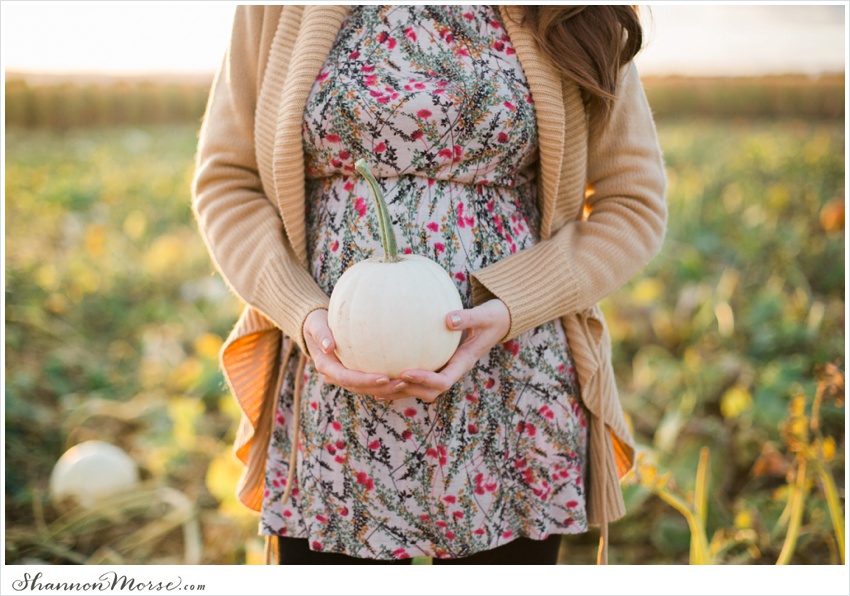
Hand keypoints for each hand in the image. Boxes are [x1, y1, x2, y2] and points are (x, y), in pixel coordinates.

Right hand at [302, 309, 407, 397]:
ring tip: (407, 384)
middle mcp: (335, 376)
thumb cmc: (316, 323)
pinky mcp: (353, 374)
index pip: (347, 378)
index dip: (365, 380)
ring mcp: (344, 377)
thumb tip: (328, 346)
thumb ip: (321, 334)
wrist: (315, 328)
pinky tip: (402, 381)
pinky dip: (384, 385)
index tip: (384, 378)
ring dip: (386, 389)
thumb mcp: (315, 324)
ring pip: (366, 389)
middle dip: (381, 388)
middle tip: (403, 383)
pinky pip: (369, 384)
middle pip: (360, 388)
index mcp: (326, 366)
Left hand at [392, 299, 510, 402]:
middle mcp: (453, 370)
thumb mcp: (484, 315)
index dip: (424, 380)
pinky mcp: (439, 363)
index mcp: (464, 363)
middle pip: (429, 392)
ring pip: (422, 389)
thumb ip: (467, 318)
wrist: (497, 322)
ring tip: (376, 388)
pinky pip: (419, 376)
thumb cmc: (491, 317)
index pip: (443, 380)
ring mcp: (446, 368)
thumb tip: (448, 319)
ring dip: (401, 391)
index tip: (405, 372)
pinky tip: (382, 373)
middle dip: (408, 391)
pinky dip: (402, 378)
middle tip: (386, 383)